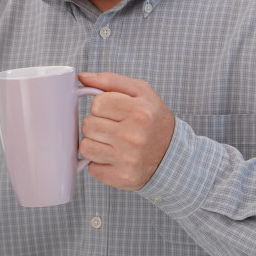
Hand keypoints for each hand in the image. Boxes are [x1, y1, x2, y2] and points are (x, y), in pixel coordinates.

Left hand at [77, 72, 175, 190]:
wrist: (173, 156)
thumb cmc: (153, 120)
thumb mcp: (141, 93)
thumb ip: (110, 81)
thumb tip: (82, 77)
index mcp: (140, 111)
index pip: (97, 103)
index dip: (102, 106)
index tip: (114, 112)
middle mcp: (134, 136)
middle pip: (88, 125)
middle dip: (96, 124)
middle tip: (112, 128)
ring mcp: (128, 160)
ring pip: (85, 147)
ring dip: (94, 144)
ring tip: (111, 143)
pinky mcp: (122, 178)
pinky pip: (91, 168)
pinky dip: (99, 163)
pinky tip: (114, 158)